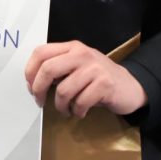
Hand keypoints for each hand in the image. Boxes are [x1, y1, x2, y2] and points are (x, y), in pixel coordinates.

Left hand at [24, 41, 146, 117]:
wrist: (130, 86)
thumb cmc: (98, 78)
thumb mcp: (77, 66)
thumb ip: (58, 68)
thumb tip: (33, 83)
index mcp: (71, 47)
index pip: (41, 52)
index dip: (30, 71)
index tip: (30, 87)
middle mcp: (82, 54)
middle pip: (48, 69)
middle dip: (39, 89)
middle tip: (40, 101)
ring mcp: (94, 68)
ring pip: (64, 90)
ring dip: (61, 106)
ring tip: (65, 110)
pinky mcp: (105, 84)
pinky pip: (81, 102)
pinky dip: (77, 111)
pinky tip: (80, 112)